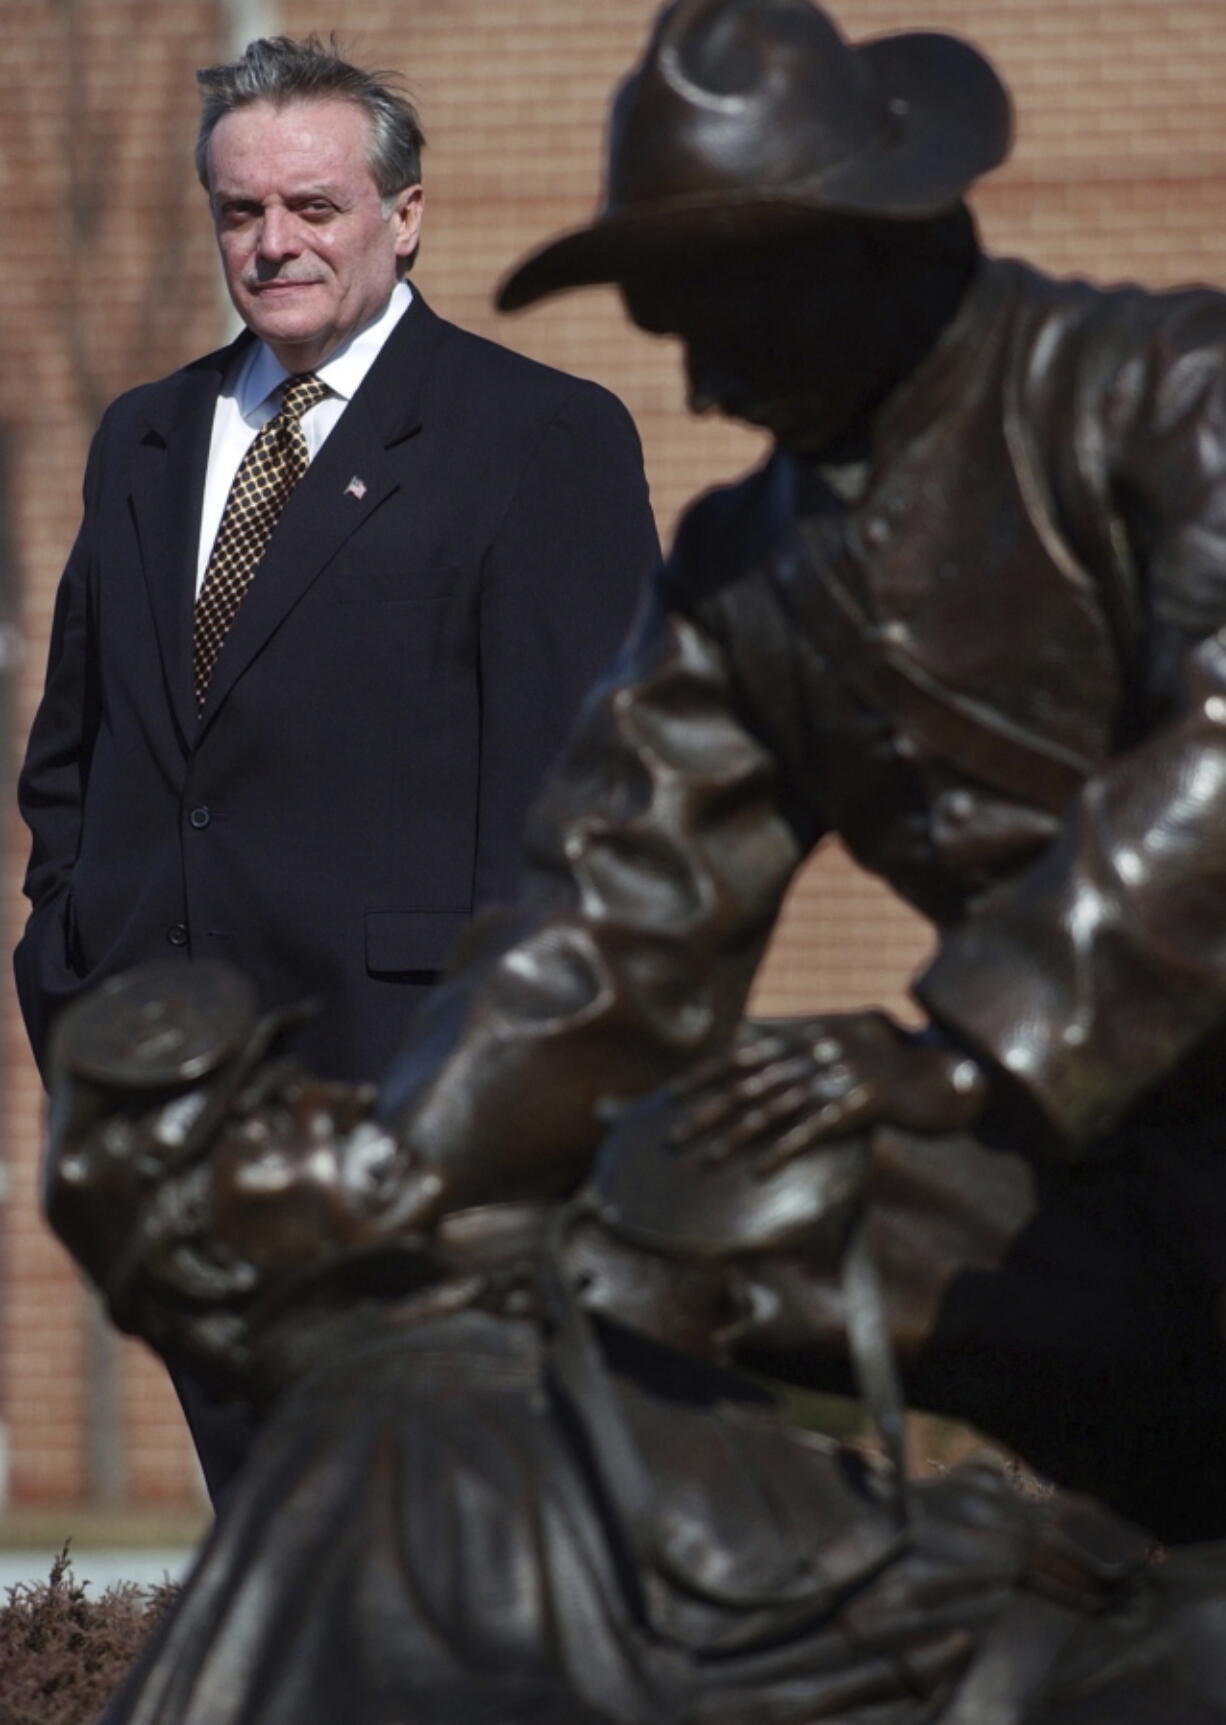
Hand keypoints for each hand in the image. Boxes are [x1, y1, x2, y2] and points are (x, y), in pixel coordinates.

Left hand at [669, 1011, 986, 1172]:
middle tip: (673, 1136)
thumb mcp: (845, 1040)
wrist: (946, 1069)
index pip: (744, 1055)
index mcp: (809, 1035)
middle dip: (707, 1111)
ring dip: (735, 1137)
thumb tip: (760, 1056)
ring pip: (775, 1110)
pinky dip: (785, 1149)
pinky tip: (761, 1169)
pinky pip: (815, 1129)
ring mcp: (838, 1075)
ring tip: (705, 1159)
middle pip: (749, 1085)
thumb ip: (807, 1047)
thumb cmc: (891, 1061)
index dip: (705, 1074)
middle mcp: (817, 1051)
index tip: (671, 1094)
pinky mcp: (862, 1103)